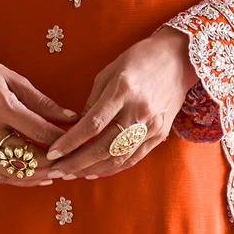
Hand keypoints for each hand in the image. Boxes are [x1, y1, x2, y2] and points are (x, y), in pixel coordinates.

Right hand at [0, 46, 76, 185]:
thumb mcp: (12, 78)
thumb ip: (42, 102)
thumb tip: (71, 118)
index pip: (39, 132)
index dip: (61, 140)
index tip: (77, 141)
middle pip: (28, 157)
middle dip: (53, 162)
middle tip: (72, 162)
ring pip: (14, 172)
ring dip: (39, 176)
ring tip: (58, 173)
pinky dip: (20, 180)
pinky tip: (37, 178)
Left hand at [44, 26, 197, 178]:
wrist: (180, 59)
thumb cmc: (140, 60)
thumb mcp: (109, 73)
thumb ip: (93, 103)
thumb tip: (76, 129)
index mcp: (122, 90)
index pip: (91, 125)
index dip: (70, 143)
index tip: (52, 154)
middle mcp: (138, 111)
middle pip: (103, 148)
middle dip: (76, 164)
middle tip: (56, 172)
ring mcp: (151, 126)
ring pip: (118, 159)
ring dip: (92, 170)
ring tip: (72, 174)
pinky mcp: (160, 134)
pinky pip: (133, 158)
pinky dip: (112, 168)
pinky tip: (95, 172)